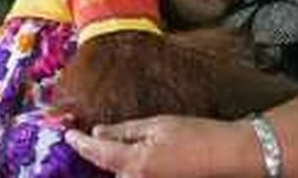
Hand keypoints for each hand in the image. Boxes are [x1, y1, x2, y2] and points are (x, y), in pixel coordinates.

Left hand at [65, 115, 261, 177]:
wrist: (229, 155)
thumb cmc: (196, 134)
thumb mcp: (157, 124)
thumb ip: (124, 131)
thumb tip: (98, 132)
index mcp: (135, 163)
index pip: (97, 153)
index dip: (80, 143)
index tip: (68, 135)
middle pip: (107, 169)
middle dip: (98, 154)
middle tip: (84, 138)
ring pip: (121, 175)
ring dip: (114, 163)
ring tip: (112, 145)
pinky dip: (129, 168)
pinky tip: (133, 155)